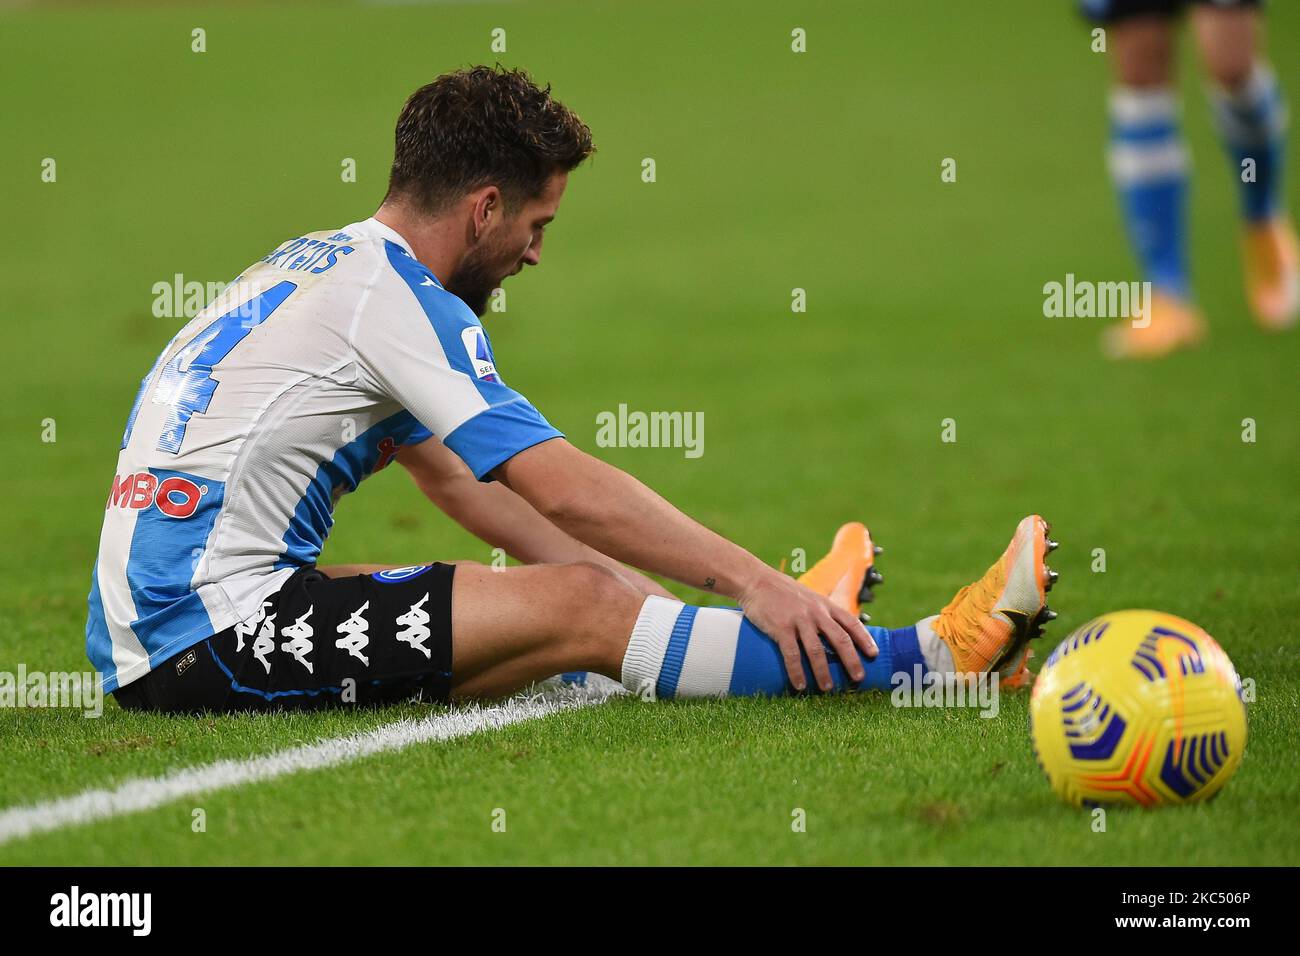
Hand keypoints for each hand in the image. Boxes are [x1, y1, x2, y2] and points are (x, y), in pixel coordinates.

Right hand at [737, 569, 878, 691]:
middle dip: (851, 660)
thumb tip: (833, 633)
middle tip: (858, 678)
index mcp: (825, 605)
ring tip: (828, 688)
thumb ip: (821, 613)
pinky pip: (791, 654)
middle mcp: (816, 612)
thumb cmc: (782, 592)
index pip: (851, 622)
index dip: (865, 639)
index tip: (874, 654)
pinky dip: (797, 672)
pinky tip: (800, 685)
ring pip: (817, 651)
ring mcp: (799, 620)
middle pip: (840, 639)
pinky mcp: (781, 627)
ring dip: (824, 672)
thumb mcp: (809, 597)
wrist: (756, 580)